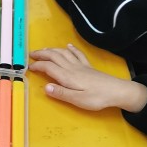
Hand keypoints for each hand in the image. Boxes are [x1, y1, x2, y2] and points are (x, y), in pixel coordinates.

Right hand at [29, 45, 146, 112]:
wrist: (118, 91)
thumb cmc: (97, 98)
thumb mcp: (78, 100)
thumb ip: (61, 93)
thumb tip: (45, 87)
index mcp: (68, 77)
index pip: (48, 67)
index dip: (37, 66)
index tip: (28, 67)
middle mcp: (72, 68)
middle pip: (54, 56)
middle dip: (42, 54)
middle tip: (31, 54)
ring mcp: (81, 65)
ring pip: (64, 53)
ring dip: (52, 50)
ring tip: (44, 50)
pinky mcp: (88, 66)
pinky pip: (78, 54)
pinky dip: (71, 48)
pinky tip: (68, 46)